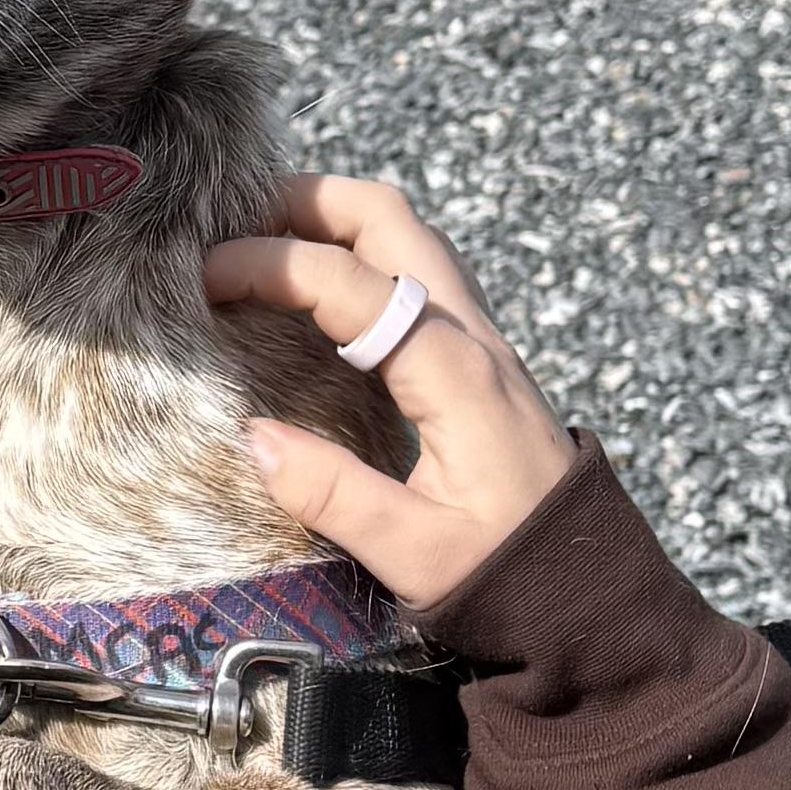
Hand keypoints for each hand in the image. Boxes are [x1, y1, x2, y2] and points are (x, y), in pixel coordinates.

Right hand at [202, 176, 577, 608]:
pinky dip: (358, 257)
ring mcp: (477, 338)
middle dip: (304, 202)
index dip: (270, 264)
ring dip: (333, 223)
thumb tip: (252, 438)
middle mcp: (469, 335)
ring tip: (262, 247)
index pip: (350, 281)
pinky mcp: (475, 357)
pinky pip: (416, 273)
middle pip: (389, 217)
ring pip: (407, 235)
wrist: (586, 586)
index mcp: (452, 371)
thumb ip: (332, 495)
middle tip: (230, 226)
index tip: (204, 277)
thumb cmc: (506, 571)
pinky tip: (315, 295)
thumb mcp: (415, 553)